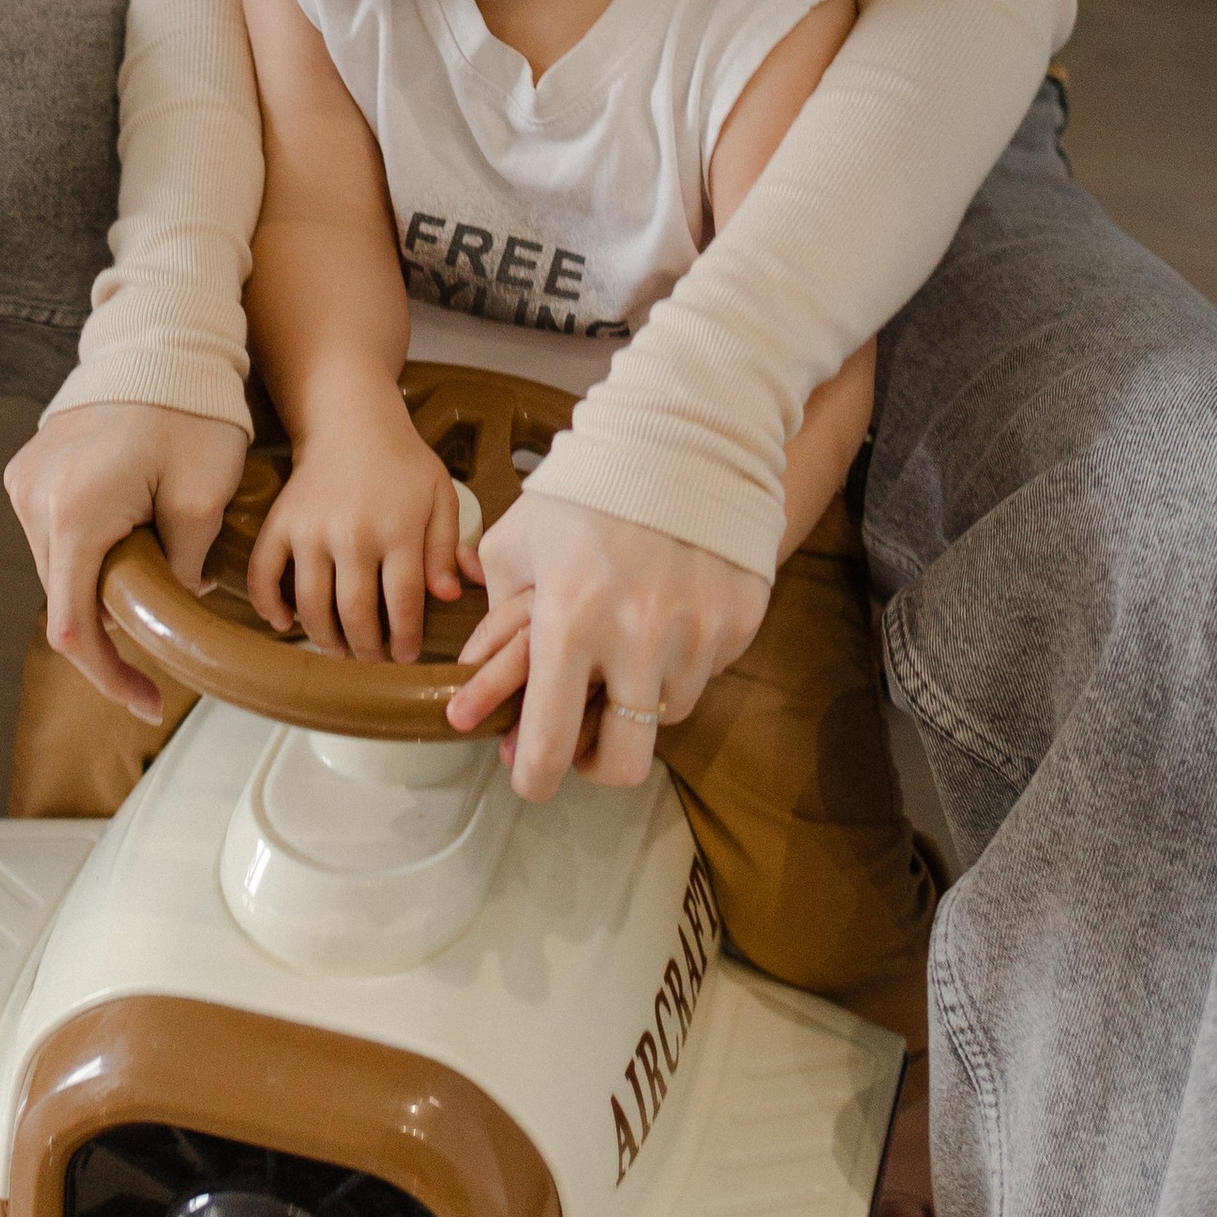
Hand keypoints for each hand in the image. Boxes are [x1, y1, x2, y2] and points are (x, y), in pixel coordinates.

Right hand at [3, 400, 250, 718]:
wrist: (162, 337)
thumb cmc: (191, 410)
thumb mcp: (206, 496)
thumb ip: (186, 563)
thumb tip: (177, 595)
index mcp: (74, 514)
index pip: (74, 629)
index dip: (109, 676)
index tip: (148, 703)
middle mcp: (33, 500)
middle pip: (64, 598)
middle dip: (113, 625)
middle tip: (168, 633)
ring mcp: (24, 481)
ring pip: (58, 568)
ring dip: (100, 584)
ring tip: (156, 565)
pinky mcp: (29, 468)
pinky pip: (54, 532)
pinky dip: (88, 551)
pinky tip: (130, 538)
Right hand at [247, 388, 471, 662]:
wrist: (351, 422)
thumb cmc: (403, 463)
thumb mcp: (442, 497)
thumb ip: (447, 548)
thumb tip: (450, 595)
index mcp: (398, 529)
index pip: (404, 602)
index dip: (406, 638)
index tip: (407, 656)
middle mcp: (352, 533)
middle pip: (355, 612)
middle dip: (366, 648)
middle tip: (374, 658)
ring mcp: (310, 530)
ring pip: (311, 604)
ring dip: (324, 638)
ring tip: (339, 649)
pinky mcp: (280, 524)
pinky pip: (264, 574)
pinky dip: (268, 605)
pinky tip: (284, 623)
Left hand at [445, 491, 768, 801]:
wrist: (685, 438)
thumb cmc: (588, 489)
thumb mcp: (520, 542)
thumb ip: (498, 617)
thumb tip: (477, 681)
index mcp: (571, 620)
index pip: (549, 740)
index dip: (535, 777)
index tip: (530, 779)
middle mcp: (639, 638)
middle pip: (623, 762)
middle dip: (595, 766)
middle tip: (579, 744)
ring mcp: (698, 634)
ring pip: (667, 717)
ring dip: (639, 702)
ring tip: (621, 657)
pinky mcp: (739, 623)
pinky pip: (705, 673)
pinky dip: (681, 663)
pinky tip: (664, 620)